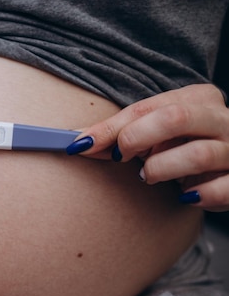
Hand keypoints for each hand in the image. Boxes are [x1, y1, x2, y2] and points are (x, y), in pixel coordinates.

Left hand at [66, 84, 228, 211]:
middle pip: (175, 118)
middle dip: (137, 139)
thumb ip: (121, 137)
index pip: (147, 107)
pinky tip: (185, 196)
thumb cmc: (183, 147)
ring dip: (161, 169)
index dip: (111, 127)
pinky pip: (224, 188)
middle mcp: (221, 119)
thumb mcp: (154, 135)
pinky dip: (200, 195)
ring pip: (198, 154)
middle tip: (123, 157)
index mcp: (197, 98)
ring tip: (148, 176)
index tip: (83, 144)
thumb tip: (81, 143)